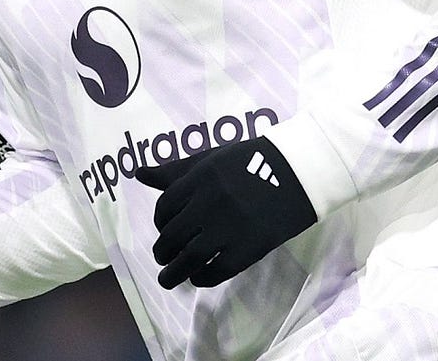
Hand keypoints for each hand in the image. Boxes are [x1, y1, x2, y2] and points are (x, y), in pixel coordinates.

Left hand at [136, 136, 315, 288]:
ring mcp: (227, 228)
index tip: (164, 229)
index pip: (165, 207)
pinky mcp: (247, 249)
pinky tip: (199, 277)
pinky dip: (201, 278)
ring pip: (188, 259)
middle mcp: (208, 203)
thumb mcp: (211, 159)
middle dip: (162, 250)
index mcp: (199, 178)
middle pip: (172, 236)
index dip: (160, 222)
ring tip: (168, 279)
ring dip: (173, 273)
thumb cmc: (252, 162)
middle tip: (163, 258)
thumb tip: (138, 173)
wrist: (298, 172)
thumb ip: (175, 171)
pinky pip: (215, 271)